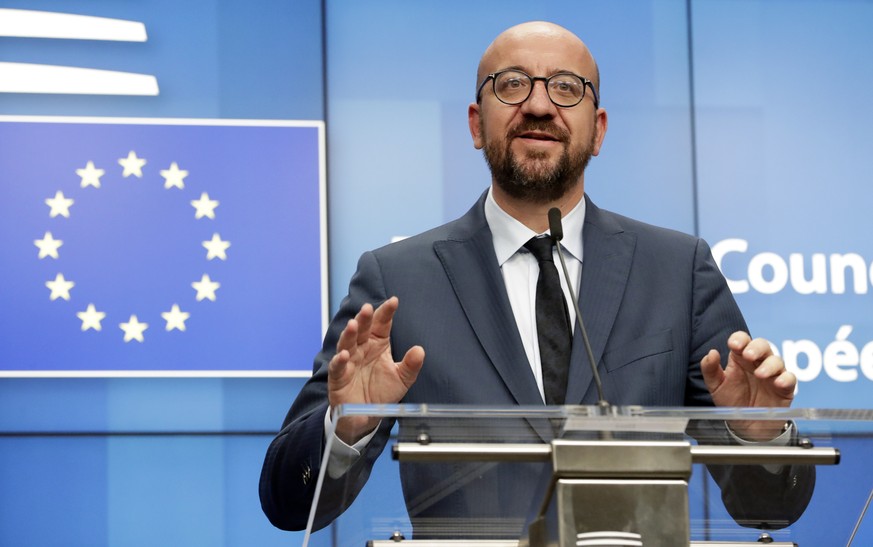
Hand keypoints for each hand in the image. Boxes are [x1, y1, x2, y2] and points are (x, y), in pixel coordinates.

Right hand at [328, 297, 424, 443]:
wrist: (366, 417)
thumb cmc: (382, 392)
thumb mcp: (402, 379)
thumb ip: (411, 365)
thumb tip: (420, 350)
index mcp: (377, 344)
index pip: (381, 324)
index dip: (386, 312)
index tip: (394, 301)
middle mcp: (361, 349)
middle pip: (362, 329)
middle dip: (364, 318)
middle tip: (368, 308)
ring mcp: (349, 361)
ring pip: (347, 343)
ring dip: (349, 334)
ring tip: (354, 325)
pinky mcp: (338, 377)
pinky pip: (338, 367)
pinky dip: (339, 361)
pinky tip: (344, 355)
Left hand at [700, 331, 795, 440]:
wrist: (745, 425)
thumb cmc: (731, 401)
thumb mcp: (716, 386)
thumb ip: (710, 369)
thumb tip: (712, 352)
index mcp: (740, 358)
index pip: (743, 340)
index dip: (740, 339)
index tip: (733, 345)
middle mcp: (758, 363)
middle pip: (762, 345)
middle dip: (756, 347)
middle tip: (748, 355)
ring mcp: (772, 374)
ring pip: (777, 360)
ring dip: (769, 365)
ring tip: (759, 374)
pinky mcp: (784, 388)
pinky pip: (790, 378)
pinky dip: (786, 378)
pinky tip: (778, 383)